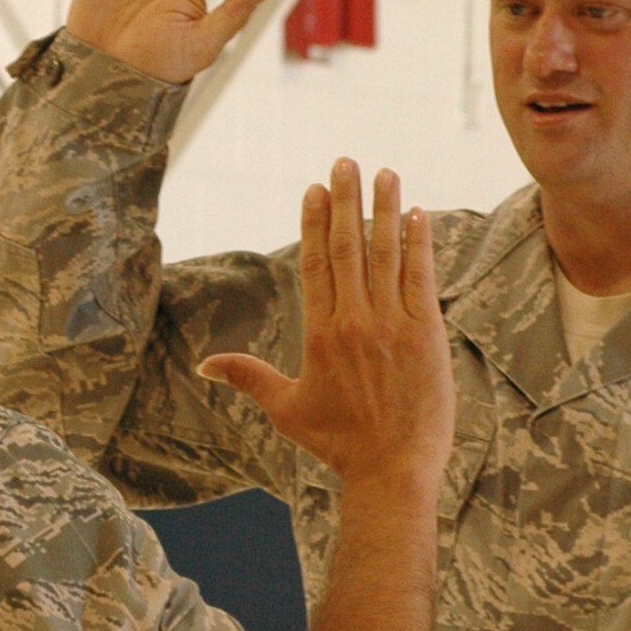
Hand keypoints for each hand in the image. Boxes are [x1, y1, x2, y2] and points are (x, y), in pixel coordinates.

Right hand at [200, 161, 455, 491]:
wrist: (393, 469)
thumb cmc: (340, 443)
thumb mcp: (286, 409)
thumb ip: (248, 377)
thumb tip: (204, 365)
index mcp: (320, 334)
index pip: (314, 264)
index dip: (314, 221)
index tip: (316, 188)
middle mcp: (354, 322)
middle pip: (346, 247)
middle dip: (345, 200)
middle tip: (345, 161)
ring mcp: (392, 325)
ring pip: (385, 254)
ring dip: (384, 209)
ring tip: (385, 172)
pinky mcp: (426, 333)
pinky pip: (420, 277)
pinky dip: (418, 243)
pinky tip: (416, 214)